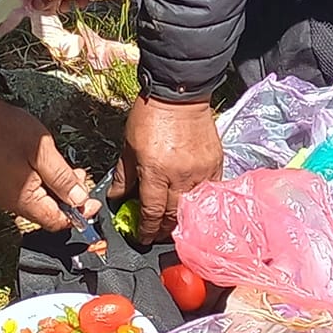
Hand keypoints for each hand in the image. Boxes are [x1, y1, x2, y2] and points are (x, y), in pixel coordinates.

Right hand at [0, 93, 95, 231]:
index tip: (91, 199)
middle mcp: (12, 204)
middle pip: (49, 213)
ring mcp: (5, 195)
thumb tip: (80, 200)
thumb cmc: (7, 131)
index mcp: (23, 200)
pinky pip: (29, 194)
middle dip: (69, 199)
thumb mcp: (43, 152)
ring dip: (57, 190)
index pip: (57, 221)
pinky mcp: (2, 185)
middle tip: (80, 175)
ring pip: (40, 203)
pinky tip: (48, 168)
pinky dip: (43, 185)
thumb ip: (62, 179)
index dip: (78, 214)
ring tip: (65, 168)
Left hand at [114, 95, 222, 243]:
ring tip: (173, 225)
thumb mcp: (127, 146)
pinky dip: (199, 203)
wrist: (179, 94)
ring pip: (193, 208)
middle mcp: (180, 176)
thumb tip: (117, 198)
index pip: (151, 212)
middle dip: (164, 230)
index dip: (146, 230)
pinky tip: (192, 207)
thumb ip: (124, 176)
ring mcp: (200, 172)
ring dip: (182, 220)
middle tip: (156, 235)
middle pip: (174, 216)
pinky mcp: (215, 165)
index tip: (142, 237)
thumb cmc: (149, 117)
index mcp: (155, 171)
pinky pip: (209, 193)